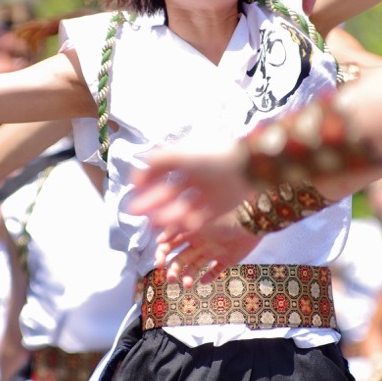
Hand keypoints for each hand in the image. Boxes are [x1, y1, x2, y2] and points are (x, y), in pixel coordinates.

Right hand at [128, 140, 250, 238]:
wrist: (247, 168)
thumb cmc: (213, 158)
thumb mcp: (181, 156)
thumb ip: (156, 163)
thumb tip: (136, 177)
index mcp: (190, 164)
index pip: (163, 176)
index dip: (147, 185)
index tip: (134, 193)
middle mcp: (198, 180)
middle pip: (170, 195)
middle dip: (153, 203)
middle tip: (136, 212)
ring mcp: (210, 196)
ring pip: (183, 209)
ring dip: (167, 216)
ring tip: (154, 222)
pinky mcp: (221, 210)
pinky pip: (200, 220)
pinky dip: (188, 223)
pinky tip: (179, 225)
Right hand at [153, 210, 261, 286]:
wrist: (253, 219)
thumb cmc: (225, 216)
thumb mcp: (198, 221)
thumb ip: (177, 229)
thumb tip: (158, 241)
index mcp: (190, 231)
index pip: (170, 244)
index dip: (162, 254)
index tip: (159, 264)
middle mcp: (199, 242)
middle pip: (181, 259)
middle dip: (173, 270)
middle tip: (172, 280)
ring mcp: (213, 251)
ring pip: (195, 267)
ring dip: (187, 277)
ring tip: (187, 285)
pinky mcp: (227, 259)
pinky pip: (214, 271)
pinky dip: (208, 278)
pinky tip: (203, 281)